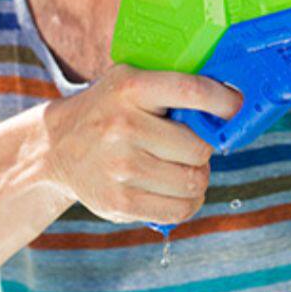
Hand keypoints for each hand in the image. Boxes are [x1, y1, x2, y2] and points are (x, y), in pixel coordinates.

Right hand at [41, 64, 241, 223]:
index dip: (222, 101)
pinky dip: (188, 202)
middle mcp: (124, 127)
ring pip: (193, 182)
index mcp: (131, 90)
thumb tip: (232, 99)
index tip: (234, 106)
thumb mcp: (129, 82)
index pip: (191, 91)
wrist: (56, 148)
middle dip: (203, 150)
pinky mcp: (119, 202)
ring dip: (197, 178)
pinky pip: (179, 210)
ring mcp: (120, 168)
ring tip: (182, 169)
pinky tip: (178, 191)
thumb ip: (172, 86)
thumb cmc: (109, 111)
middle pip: (199, 148)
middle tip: (190, 147)